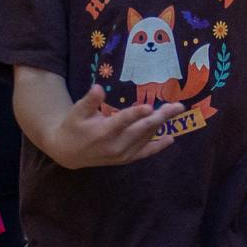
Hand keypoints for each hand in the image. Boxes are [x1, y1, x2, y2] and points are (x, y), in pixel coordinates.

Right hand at [45, 85, 183, 167]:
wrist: (68, 152)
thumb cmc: (73, 126)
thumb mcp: (76, 112)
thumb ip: (89, 101)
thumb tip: (98, 87)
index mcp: (103, 131)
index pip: (123, 121)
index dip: (136, 114)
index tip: (149, 106)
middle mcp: (116, 145)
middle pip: (142, 129)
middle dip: (161, 116)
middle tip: (178, 106)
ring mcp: (122, 154)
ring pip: (146, 138)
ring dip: (162, 124)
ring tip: (175, 110)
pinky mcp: (125, 159)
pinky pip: (145, 153)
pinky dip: (158, 146)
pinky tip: (171, 139)